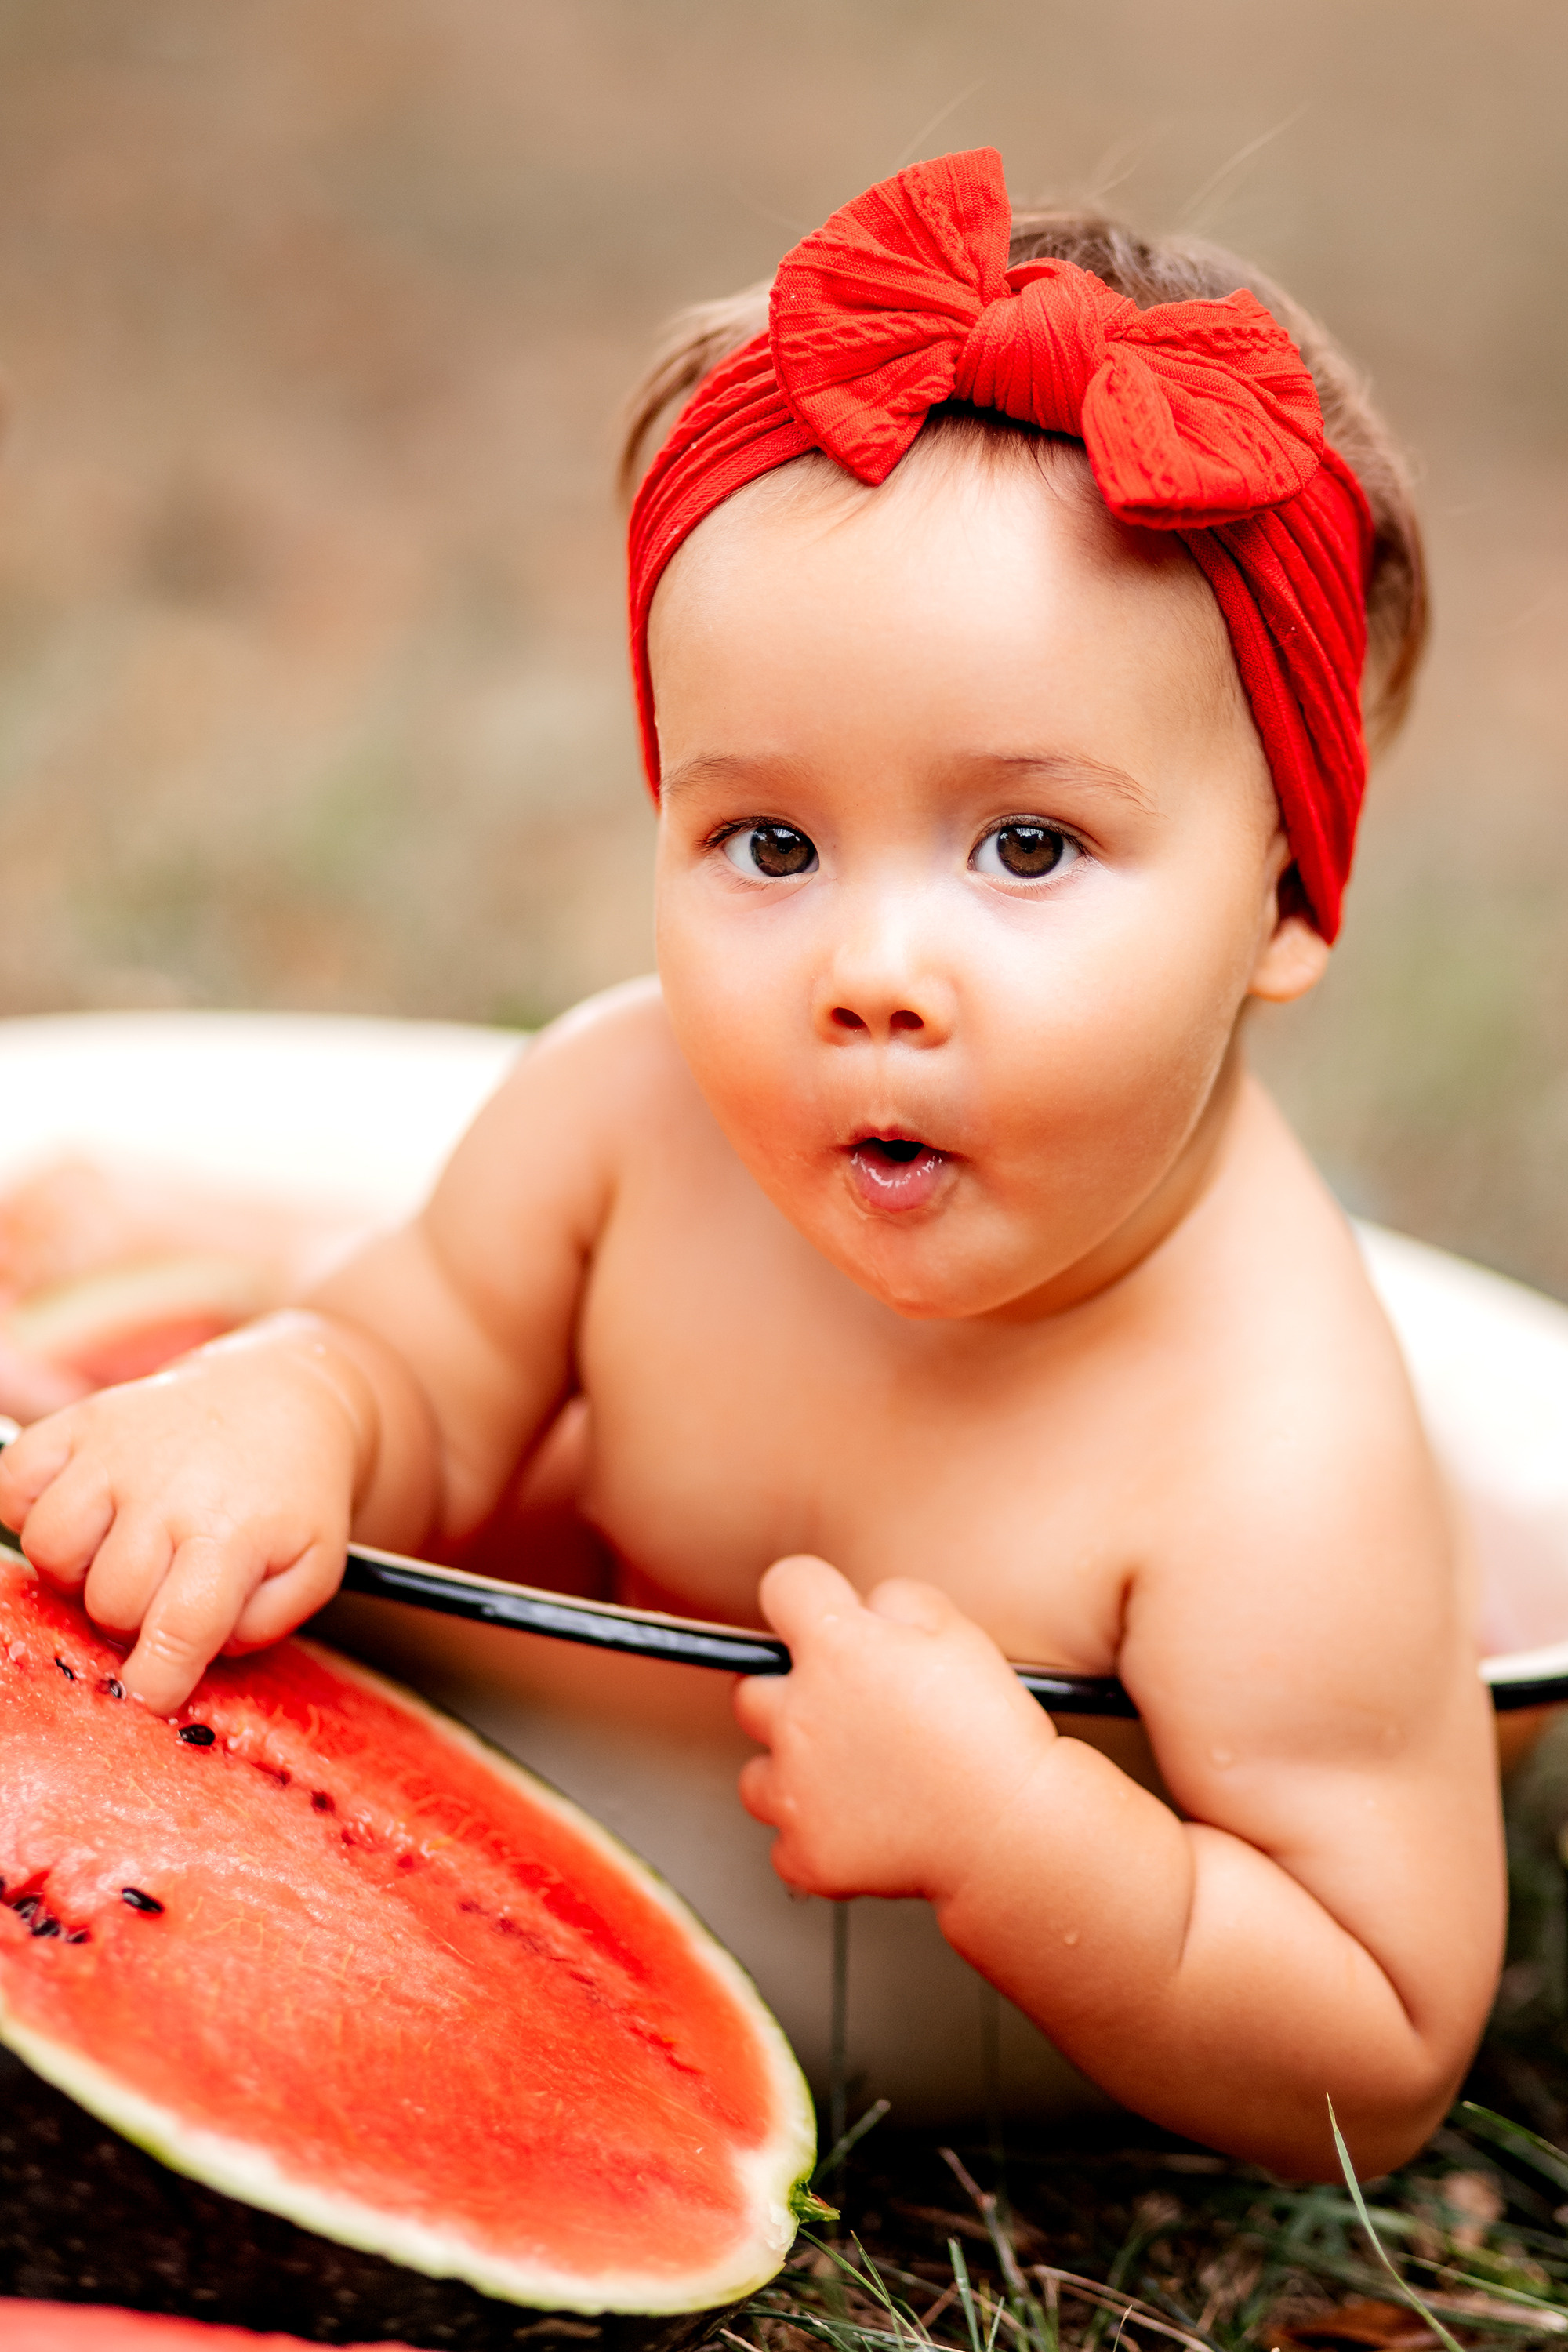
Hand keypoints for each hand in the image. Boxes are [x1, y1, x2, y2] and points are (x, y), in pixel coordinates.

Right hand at [0, 1317, 371, 1714]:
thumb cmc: (290, 1495)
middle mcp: (169, 1488)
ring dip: (77, 1571)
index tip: (150, 1696)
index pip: (178, 1631)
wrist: (280, 1396)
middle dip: (130, 1620)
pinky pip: (15, 1482)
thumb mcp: (312, 1568)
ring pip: (49, 1548)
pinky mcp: (82, 1420)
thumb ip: (262, 1626)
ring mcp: (118, 1450)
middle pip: (108, 1602)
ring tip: (121, 1555)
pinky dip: (30, 1508)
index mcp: (233, 1532)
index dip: (155, 1683)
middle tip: (161, 1594)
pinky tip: (85, 1514)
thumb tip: (195, 1654)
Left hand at [733, 1555, 1054, 1904]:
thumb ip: (897, 1602)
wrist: (1011, 1828)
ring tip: (851, 1777)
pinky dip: (815, 1836)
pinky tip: (860, 1827)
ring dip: (791, 1770)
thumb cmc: (991, 1733)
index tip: (823, 1611)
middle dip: (789, 1692)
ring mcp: (794, 1790)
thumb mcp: (957, 1631)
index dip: (808, 1595)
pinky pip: (785, 1842)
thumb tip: (867, 1611)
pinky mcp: (805, 1852)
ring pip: (756, 1773)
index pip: (784, 1586)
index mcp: (835, 1648)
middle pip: (751, 1687)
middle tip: (844, 1709)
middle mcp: (798, 1715)